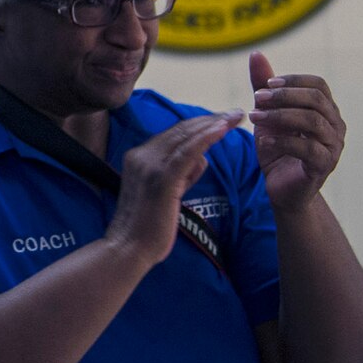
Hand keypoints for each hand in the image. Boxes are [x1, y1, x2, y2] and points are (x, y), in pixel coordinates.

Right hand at [106, 112, 241, 267]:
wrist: (128, 249)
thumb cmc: (146, 228)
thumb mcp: (163, 193)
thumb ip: (180, 174)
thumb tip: (202, 159)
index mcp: (139, 157)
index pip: (174, 134)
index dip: (199, 124)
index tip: (221, 120)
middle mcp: (142, 156)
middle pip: (181, 130)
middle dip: (210, 119)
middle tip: (235, 112)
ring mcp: (150, 166)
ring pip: (186, 137)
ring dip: (213, 124)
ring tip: (235, 117)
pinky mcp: (162, 179)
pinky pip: (188, 152)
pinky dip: (206, 138)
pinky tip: (223, 129)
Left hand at [248, 51, 345, 213]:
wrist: (281, 188)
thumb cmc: (278, 148)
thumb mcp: (267, 115)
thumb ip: (264, 87)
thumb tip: (256, 54)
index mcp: (326, 109)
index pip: (318, 84)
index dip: (293, 80)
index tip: (267, 83)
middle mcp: (335, 125)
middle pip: (316, 100)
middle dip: (284, 95)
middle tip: (257, 99)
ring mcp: (333, 146)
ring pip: (312, 122)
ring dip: (279, 116)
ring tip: (254, 117)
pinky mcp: (324, 167)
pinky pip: (308, 150)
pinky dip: (284, 142)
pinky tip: (265, 140)